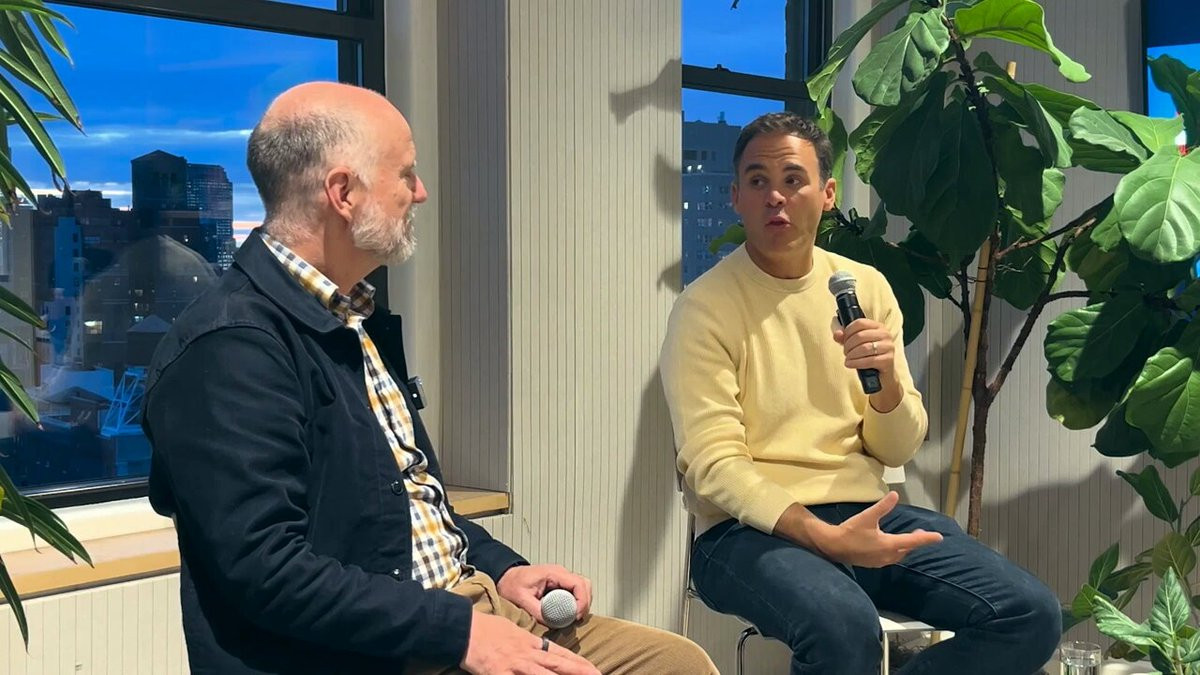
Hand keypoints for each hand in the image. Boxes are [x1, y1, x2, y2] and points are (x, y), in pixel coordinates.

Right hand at [461, 612, 599, 674]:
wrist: (465, 629)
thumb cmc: (487, 628)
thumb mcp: (514, 630)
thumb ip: (529, 641)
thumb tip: (541, 647)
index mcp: (531, 643)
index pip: (561, 654)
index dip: (578, 662)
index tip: (594, 669)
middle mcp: (527, 655)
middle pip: (559, 665)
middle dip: (580, 672)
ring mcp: (515, 666)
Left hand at [496, 564, 591, 625]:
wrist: (506, 578)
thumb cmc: (512, 584)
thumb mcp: (521, 599)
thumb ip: (537, 610)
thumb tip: (552, 623)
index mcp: (553, 573)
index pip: (578, 584)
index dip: (582, 601)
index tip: (576, 616)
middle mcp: (561, 573)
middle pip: (585, 585)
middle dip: (585, 603)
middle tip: (576, 618)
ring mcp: (562, 578)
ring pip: (583, 588)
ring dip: (582, 603)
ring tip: (573, 617)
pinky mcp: (560, 584)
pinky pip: (575, 592)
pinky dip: (576, 602)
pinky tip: (569, 613)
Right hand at [808, 492, 942, 566]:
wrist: (833, 547)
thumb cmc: (851, 531)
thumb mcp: (868, 516)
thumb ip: (883, 507)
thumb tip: (895, 495)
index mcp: (889, 544)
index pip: (913, 541)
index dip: (927, 539)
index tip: (939, 537)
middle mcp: (888, 555)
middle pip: (907, 549)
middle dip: (916, 541)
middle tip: (922, 533)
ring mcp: (880, 561)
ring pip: (899, 555)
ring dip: (906, 547)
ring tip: (908, 539)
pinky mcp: (873, 563)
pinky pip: (891, 558)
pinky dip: (896, 551)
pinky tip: (891, 546)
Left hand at [832, 318, 895, 378]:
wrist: (881, 374)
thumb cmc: (867, 356)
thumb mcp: (855, 344)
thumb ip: (845, 337)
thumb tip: (837, 334)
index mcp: (878, 327)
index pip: (860, 323)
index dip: (848, 332)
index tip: (844, 340)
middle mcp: (885, 334)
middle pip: (860, 336)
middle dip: (848, 345)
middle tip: (845, 352)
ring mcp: (888, 347)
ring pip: (864, 348)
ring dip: (851, 355)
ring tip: (847, 359)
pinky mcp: (888, 360)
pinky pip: (869, 360)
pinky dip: (856, 363)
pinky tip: (849, 364)